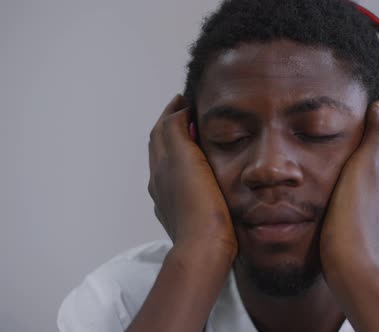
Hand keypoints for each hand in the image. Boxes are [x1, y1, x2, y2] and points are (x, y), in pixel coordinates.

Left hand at [148, 94, 236, 256]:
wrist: (204, 247)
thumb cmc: (200, 205)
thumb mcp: (186, 158)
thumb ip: (177, 131)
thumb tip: (177, 114)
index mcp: (162, 164)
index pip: (161, 129)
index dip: (171, 111)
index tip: (183, 98)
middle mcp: (159, 180)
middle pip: (159, 145)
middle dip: (170, 125)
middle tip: (186, 113)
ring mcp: (168, 198)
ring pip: (167, 165)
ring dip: (176, 147)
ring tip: (193, 139)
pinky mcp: (179, 214)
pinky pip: (176, 183)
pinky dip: (183, 168)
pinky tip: (196, 173)